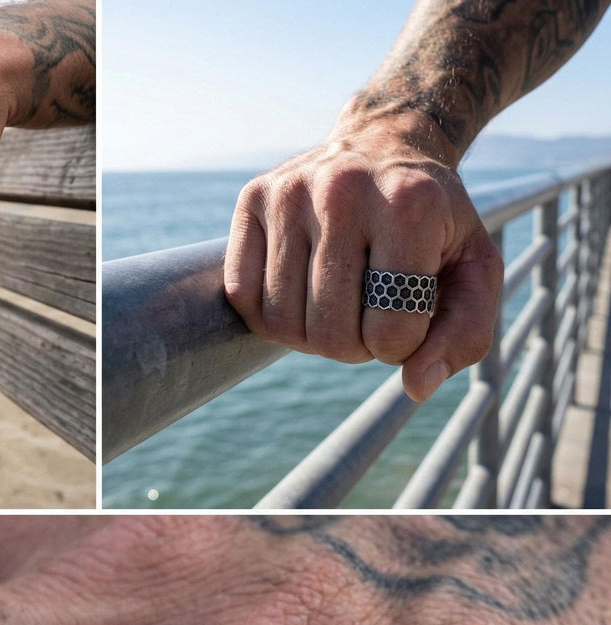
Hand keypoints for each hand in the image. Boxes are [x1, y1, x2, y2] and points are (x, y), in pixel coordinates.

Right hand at [225, 108, 503, 401]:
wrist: (384, 143)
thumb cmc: (432, 222)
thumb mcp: (474, 269)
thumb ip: (464, 334)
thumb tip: (416, 387)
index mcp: (411, 205)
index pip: (391, 330)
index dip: (401, 346)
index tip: (408, 317)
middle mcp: (344, 191)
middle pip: (330, 334)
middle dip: (353, 346)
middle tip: (368, 315)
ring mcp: (290, 192)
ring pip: (282, 322)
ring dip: (310, 335)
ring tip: (336, 304)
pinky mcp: (253, 198)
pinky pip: (244, 297)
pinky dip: (270, 314)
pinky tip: (298, 293)